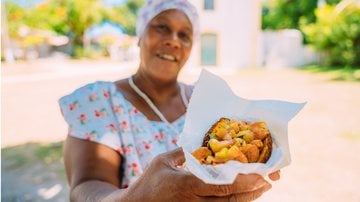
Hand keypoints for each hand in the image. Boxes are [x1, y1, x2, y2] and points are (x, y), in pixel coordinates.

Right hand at [119, 148, 272, 201]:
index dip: (243, 180)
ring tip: (263, 186)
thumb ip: (182, 151)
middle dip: (253, 190)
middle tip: (269, 178)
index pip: (220, 185)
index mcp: (186, 185)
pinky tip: (245, 195)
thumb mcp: (162, 161)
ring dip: (249, 198)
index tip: (260, 173)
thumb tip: (199, 142)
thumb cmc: (148, 183)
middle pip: (231, 198)